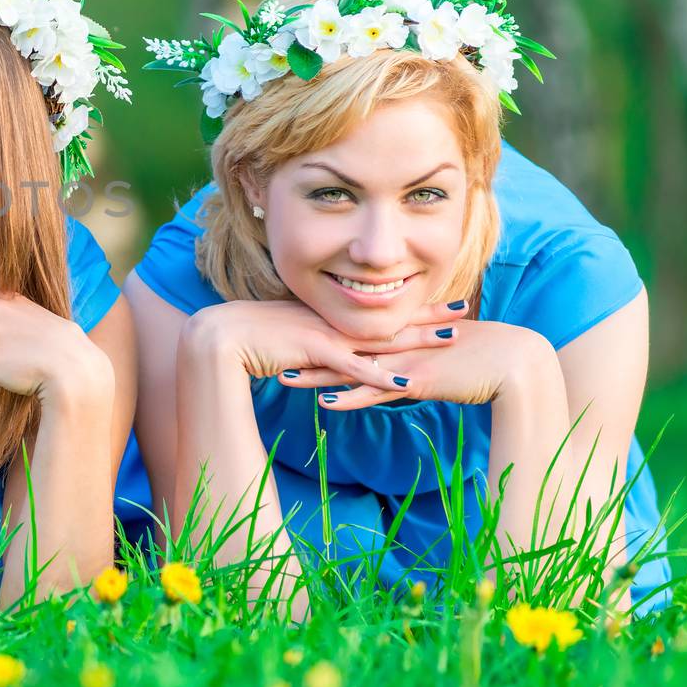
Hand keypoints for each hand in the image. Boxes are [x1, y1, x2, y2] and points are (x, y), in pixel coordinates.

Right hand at [184, 299, 465, 393]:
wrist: (220, 336)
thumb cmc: (249, 338)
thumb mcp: (289, 337)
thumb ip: (312, 344)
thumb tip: (327, 353)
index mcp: (330, 315)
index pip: (379, 309)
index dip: (412, 306)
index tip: (441, 301)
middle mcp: (333, 320)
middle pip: (390, 317)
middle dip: (429, 314)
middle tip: (465, 309)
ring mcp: (325, 334)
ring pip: (381, 338)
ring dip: (417, 339)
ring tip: (452, 339)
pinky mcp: (313, 351)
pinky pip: (353, 367)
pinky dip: (379, 376)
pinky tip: (404, 384)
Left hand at [279, 315, 553, 410]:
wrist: (518, 363)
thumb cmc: (484, 361)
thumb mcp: (441, 357)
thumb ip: (418, 361)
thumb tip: (401, 372)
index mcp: (401, 333)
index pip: (353, 333)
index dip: (321, 335)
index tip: (291, 336)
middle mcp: (398, 343)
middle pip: (343, 346)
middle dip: (307, 350)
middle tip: (272, 352)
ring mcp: (405, 360)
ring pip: (352, 368)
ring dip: (317, 375)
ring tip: (284, 377)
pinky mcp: (418, 380)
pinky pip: (377, 391)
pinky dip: (351, 397)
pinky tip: (326, 404)